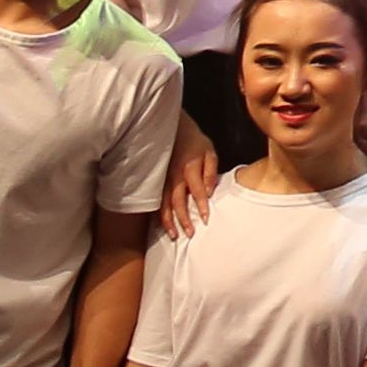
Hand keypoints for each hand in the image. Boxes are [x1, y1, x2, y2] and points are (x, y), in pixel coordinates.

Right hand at [159, 117, 228, 240]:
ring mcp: (162, 180)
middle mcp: (174, 176)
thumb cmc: (196, 143)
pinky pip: (156, 201)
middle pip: (177, 200)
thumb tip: (209, 192)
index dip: (201, 205)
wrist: (174, 131)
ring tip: (173, 235)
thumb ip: (210, 172)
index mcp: (189, 167)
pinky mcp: (156, 182)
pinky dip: (158, 214)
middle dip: (183, 218)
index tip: (206, 219)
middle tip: (189, 234)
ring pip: (163, 203)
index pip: (196, 190)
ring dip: (168, 220)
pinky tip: (160, 226)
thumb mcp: (209, 152)